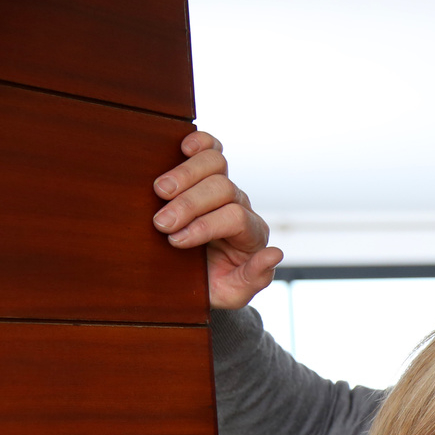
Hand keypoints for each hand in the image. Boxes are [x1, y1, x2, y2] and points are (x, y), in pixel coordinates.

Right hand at [152, 131, 282, 308]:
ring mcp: (223, 187)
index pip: (235, 218)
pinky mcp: (204, 173)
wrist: (193, 278)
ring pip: (216, 163)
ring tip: (159, 191)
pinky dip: (199, 142)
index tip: (175, 240)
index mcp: (251, 234)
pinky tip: (183, 148)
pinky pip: (210, 148)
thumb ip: (254, 278)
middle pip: (223, 188)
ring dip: (185, 174)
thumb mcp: (233, 292)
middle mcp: (240, 205)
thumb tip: (274, 254)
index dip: (204, 226)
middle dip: (189, 204)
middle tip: (161, 222)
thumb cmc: (214, 285)